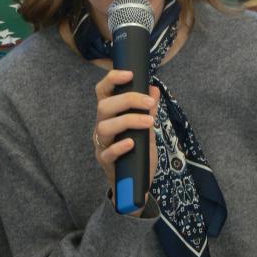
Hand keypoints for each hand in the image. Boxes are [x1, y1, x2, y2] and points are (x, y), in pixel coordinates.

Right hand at [93, 69, 159, 207]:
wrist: (136, 183)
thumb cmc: (138, 152)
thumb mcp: (148, 129)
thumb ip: (149, 111)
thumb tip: (154, 89)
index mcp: (110, 114)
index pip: (103, 91)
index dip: (112, 79)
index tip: (129, 74)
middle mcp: (102, 126)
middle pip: (104, 106)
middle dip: (128, 100)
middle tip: (149, 102)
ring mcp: (101, 144)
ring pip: (104, 127)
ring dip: (128, 121)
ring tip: (149, 122)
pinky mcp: (105, 162)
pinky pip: (107, 152)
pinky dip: (119, 146)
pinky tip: (132, 143)